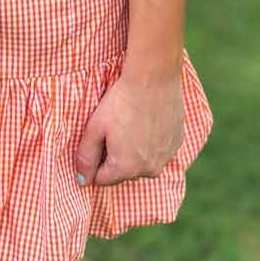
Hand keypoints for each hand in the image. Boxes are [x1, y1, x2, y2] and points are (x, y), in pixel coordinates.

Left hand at [75, 66, 183, 186]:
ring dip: (135, 152)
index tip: (98, 140)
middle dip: (115, 158)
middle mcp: (149, 170)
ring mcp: (166, 157)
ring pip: (142, 163)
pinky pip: (158, 151)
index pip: (102, 179)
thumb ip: (86, 157)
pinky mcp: (177, 143)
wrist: (153, 80)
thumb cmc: (120, 103)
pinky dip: (151, 142)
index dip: (95, 161)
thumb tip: (82, 180)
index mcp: (126, 169)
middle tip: (114, 130)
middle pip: (123, 173)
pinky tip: (147, 122)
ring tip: (131, 124)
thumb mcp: (95, 128)